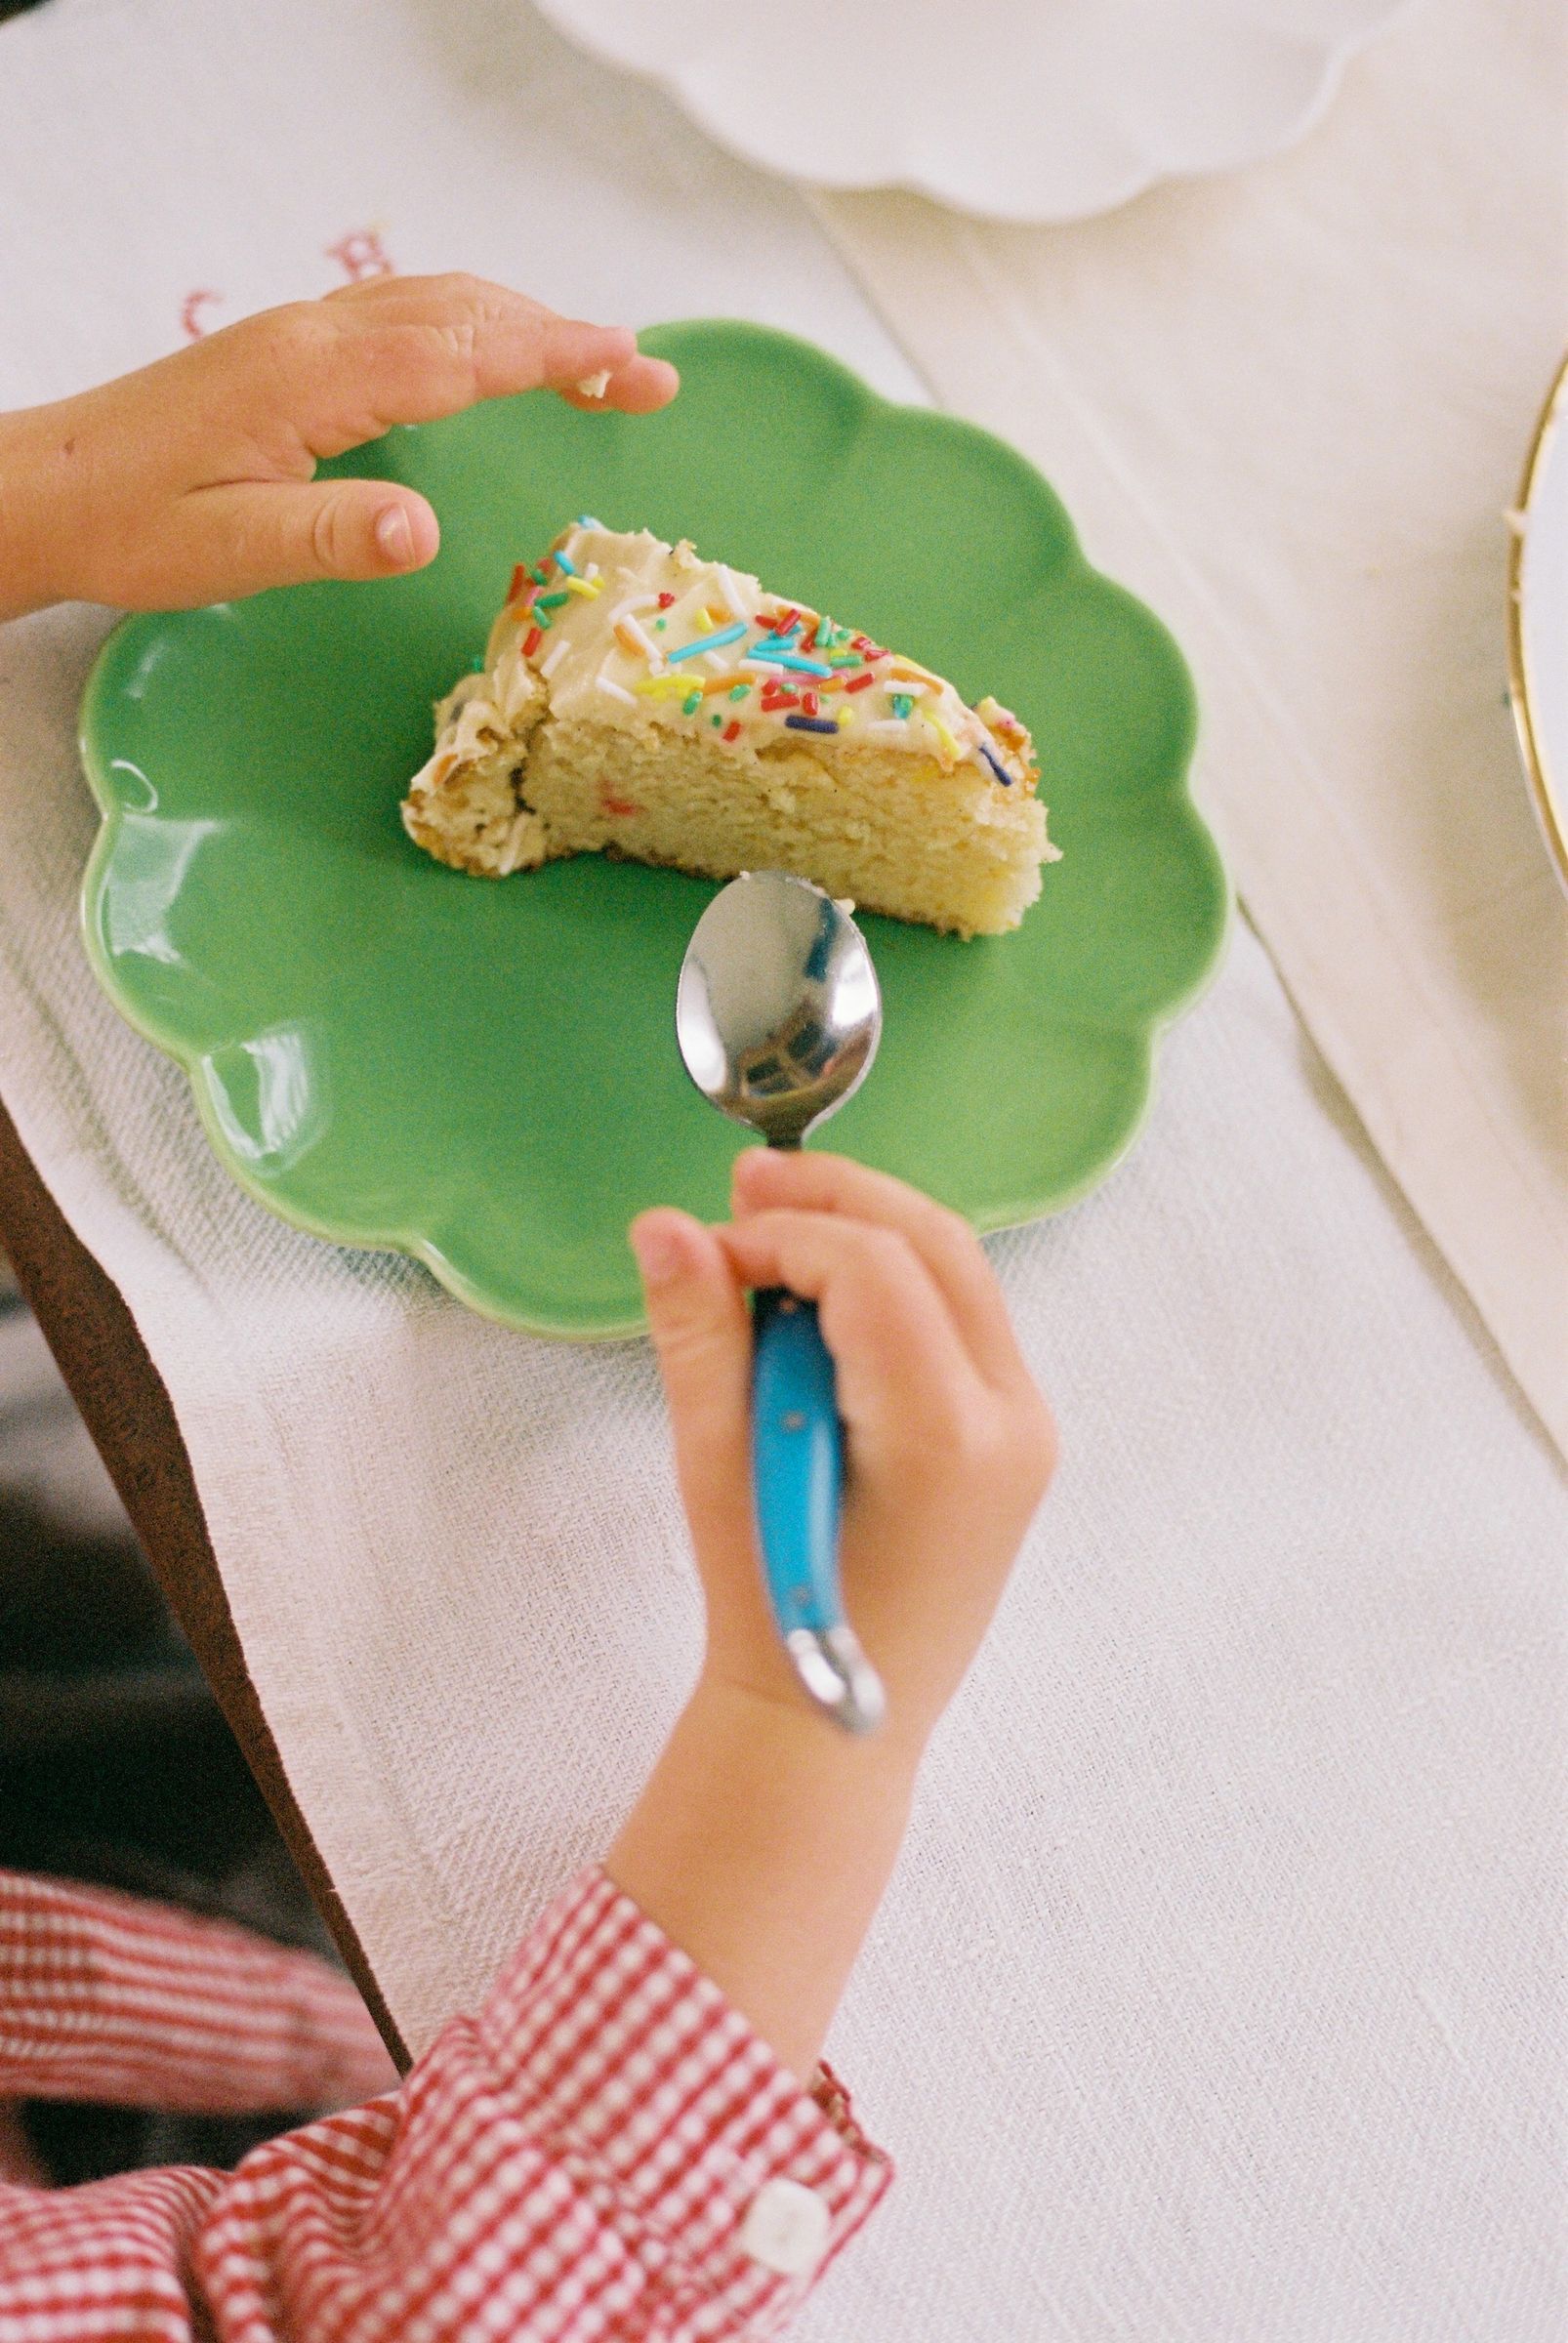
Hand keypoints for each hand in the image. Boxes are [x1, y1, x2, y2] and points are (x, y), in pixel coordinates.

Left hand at [0, 273, 677, 620]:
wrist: (46, 489)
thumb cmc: (131, 526)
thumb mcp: (228, 551)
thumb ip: (329, 538)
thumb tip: (423, 531)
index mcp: (311, 381)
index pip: (458, 353)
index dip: (552, 355)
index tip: (630, 363)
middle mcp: (312, 338)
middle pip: (462, 311)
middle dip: (563, 335)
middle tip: (648, 374)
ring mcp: (299, 335)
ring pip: (434, 302)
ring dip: (522, 321)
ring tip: (597, 360)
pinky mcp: (287, 351)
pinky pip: (403, 315)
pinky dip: (472, 324)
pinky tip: (490, 351)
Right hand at [608, 1154, 1053, 2078]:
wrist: (833, 1730)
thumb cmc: (772, 1616)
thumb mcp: (717, 1469)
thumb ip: (700, 1337)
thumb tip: (667, 1227)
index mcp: (943, 1442)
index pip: (874, 1271)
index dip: (786, 1234)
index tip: (712, 1245)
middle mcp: (1010, 1425)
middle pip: (936, 1246)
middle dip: (838, 1199)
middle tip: (745, 1188)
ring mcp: (1027, 1430)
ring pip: (957, 1272)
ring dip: (867, 1234)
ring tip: (770, 1234)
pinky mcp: (1016, 1437)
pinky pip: (961, 1319)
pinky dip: (892, 1286)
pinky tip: (819, 1298)